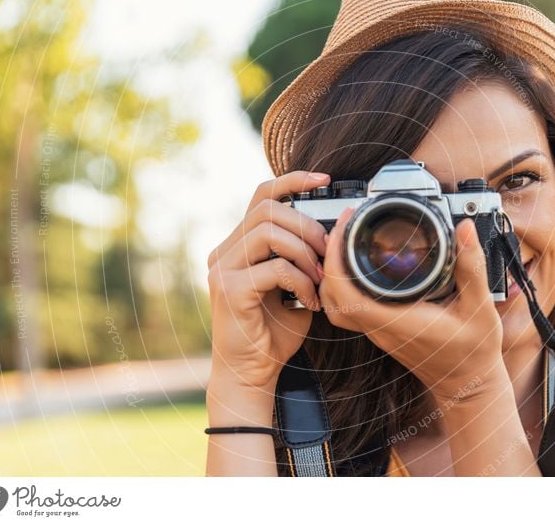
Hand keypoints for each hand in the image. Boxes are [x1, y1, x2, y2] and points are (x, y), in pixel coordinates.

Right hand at [206, 171, 329, 391]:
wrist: (252, 374)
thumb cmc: (274, 333)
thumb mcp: (295, 286)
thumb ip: (302, 258)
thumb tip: (332, 232)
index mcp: (238, 246)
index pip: (261, 196)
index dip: (292, 180)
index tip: (324, 180)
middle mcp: (225, 252)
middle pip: (268, 209)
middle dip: (307, 226)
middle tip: (326, 254)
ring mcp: (222, 268)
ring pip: (269, 232)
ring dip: (305, 253)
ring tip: (319, 279)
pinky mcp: (229, 289)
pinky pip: (275, 267)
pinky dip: (301, 281)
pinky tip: (310, 301)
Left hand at [318, 206, 504, 402]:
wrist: (469, 385)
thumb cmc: (475, 351)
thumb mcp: (480, 307)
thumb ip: (472, 267)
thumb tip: (465, 230)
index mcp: (398, 322)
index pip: (348, 295)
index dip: (336, 260)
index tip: (344, 228)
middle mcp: (381, 328)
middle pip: (333, 296)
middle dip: (330, 257)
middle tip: (344, 226)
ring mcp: (378, 331)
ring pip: (335, 304)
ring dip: (332, 272)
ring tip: (344, 241)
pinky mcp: (381, 330)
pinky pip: (348, 308)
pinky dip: (342, 285)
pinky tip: (355, 266)